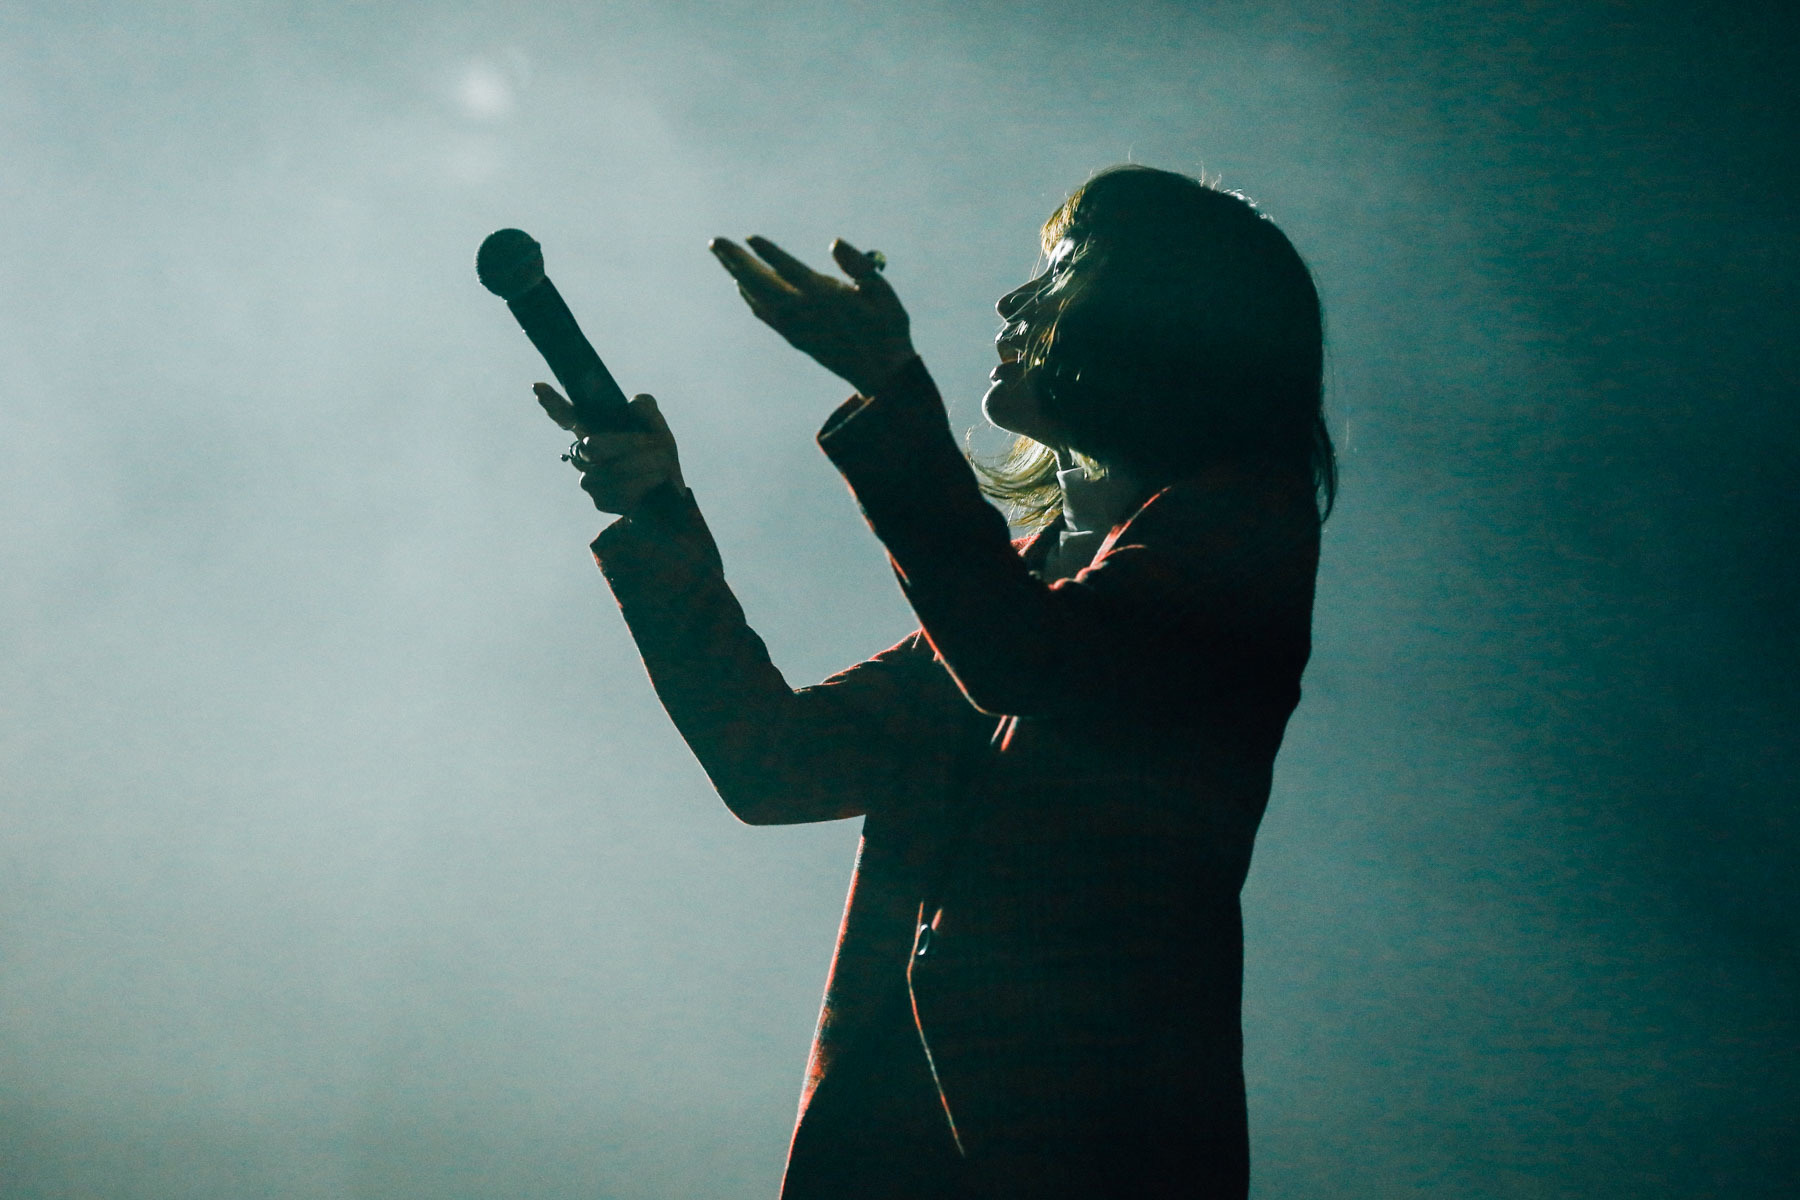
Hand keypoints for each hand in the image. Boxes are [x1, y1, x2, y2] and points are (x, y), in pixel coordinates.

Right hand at [535, 382, 684, 516]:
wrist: (668, 490)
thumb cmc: (656, 453)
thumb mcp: (656, 426)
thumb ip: (647, 409)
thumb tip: (633, 404)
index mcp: (593, 430)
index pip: (567, 416)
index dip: (553, 403)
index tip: (538, 387)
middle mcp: (584, 455)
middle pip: (592, 446)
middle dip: (627, 444)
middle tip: (653, 442)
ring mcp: (588, 479)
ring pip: (610, 471)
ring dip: (643, 465)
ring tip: (662, 463)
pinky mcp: (600, 501)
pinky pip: (619, 492)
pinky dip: (643, 484)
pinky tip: (654, 482)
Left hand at [709, 235, 916, 395]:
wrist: (879, 373)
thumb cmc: (886, 327)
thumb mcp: (883, 292)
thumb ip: (860, 266)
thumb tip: (835, 242)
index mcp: (826, 297)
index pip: (789, 270)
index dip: (768, 252)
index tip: (749, 237)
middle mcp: (804, 312)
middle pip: (760, 282)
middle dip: (736, 260)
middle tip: (715, 241)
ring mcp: (795, 327)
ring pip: (757, 297)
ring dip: (737, 274)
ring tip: (721, 254)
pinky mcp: (793, 337)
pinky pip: (764, 313)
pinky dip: (749, 296)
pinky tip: (741, 285)